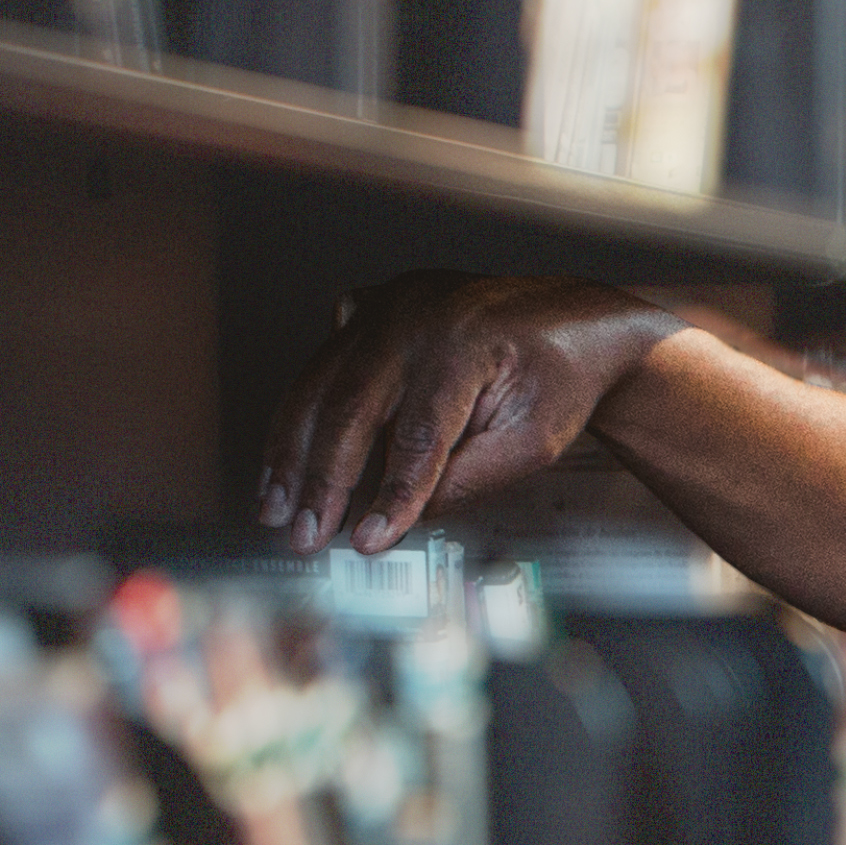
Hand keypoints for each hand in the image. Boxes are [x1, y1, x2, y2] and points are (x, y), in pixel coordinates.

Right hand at [262, 272, 702, 552]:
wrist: (569, 326)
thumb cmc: (557, 380)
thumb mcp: (533, 442)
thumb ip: (469, 480)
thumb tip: (404, 519)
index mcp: (466, 344)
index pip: (419, 434)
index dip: (390, 493)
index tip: (368, 539)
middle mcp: (417, 314)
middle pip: (351, 405)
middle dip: (321, 479)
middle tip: (304, 534)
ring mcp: (387, 305)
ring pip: (319, 382)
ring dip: (290, 450)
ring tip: (276, 506)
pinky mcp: (369, 309)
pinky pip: (321, 363)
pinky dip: (299, 413)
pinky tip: (284, 459)